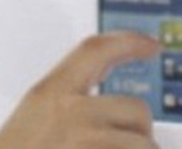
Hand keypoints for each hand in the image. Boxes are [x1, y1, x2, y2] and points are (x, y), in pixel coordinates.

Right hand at [0, 31, 163, 148]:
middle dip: (138, 133)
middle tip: (119, 147)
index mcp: (48, 96)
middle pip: (137, 110)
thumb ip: (65, 111)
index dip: (127, 42)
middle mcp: (70, 114)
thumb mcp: (31, 125)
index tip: (150, 44)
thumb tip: (115, 113)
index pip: (95, 51)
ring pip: (146, 145)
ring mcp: (88, 143)